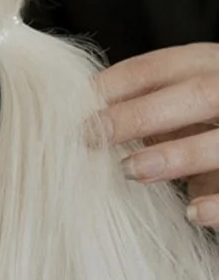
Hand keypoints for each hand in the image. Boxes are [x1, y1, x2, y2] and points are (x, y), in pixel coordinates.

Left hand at [96, 43, 218, 224]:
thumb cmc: (204, 126)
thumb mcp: (180, 108)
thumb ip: (147, 108)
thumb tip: (87, 124)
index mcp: (209, 65)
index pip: (161, 66)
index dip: (116, 83)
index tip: (74, 106)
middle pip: (196, 94)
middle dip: (140, 114)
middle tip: (92, 136)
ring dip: (177, 155)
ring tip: (131, 171)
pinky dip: (218, 202)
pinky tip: (192, 213)